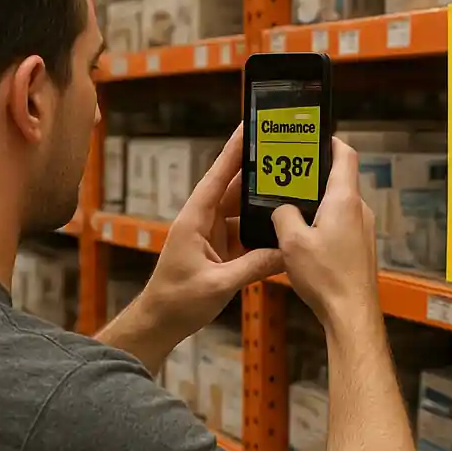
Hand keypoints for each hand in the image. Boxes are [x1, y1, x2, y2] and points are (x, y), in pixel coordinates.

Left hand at [140, 125, 283, 347]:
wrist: (161, 323)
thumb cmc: (178, 301)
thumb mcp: (218, 284)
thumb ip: (254, 266)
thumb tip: (286, 251)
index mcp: (195, 219)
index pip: (217, 177)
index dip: (234, 151)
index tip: (249, 127)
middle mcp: (203, 221)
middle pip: (233, 189)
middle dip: (257, 172)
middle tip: (283, 153)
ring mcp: (212, 235)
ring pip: (242, 211)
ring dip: (262, 202)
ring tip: (291, 186)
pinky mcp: (220, 251)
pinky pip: (245, 233)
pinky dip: (262, 229)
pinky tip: (283, 225)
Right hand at [272, 137, 379, 331]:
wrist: (352, 314)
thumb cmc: (327, 278)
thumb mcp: (292, 242)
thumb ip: (283, 215)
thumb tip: (283, 210)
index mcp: (344, 200)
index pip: (345, 155)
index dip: (330, 142)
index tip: (314, 138)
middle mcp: (359, 210)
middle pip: (341, 180)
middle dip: (315, 176)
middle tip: (291, 175)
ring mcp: (364, 230)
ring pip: (340, 205)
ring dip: (318, 203)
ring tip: (292, 208)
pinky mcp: (361, 248)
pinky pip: (342, 225)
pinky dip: (324, 223)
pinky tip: (305, 239)